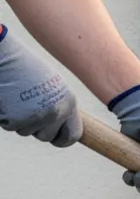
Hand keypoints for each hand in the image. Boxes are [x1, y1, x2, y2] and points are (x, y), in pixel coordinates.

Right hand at [0, 25, 82, 146]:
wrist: (5, 57)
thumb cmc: (26, 69)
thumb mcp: (52, 86)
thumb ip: (59, 106)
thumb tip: (63, 127)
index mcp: (69, 103)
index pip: (73, 135)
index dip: (62, 141)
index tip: (55, 140)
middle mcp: (57, 112)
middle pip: (46, 137)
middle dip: (35, 128)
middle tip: (27, 108)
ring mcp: (38, 116)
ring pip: (26, 132)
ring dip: (19, 120)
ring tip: (17, 98)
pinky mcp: (18, 118)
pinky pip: (10, 126)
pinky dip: (6, 117)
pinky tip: (7, 100)